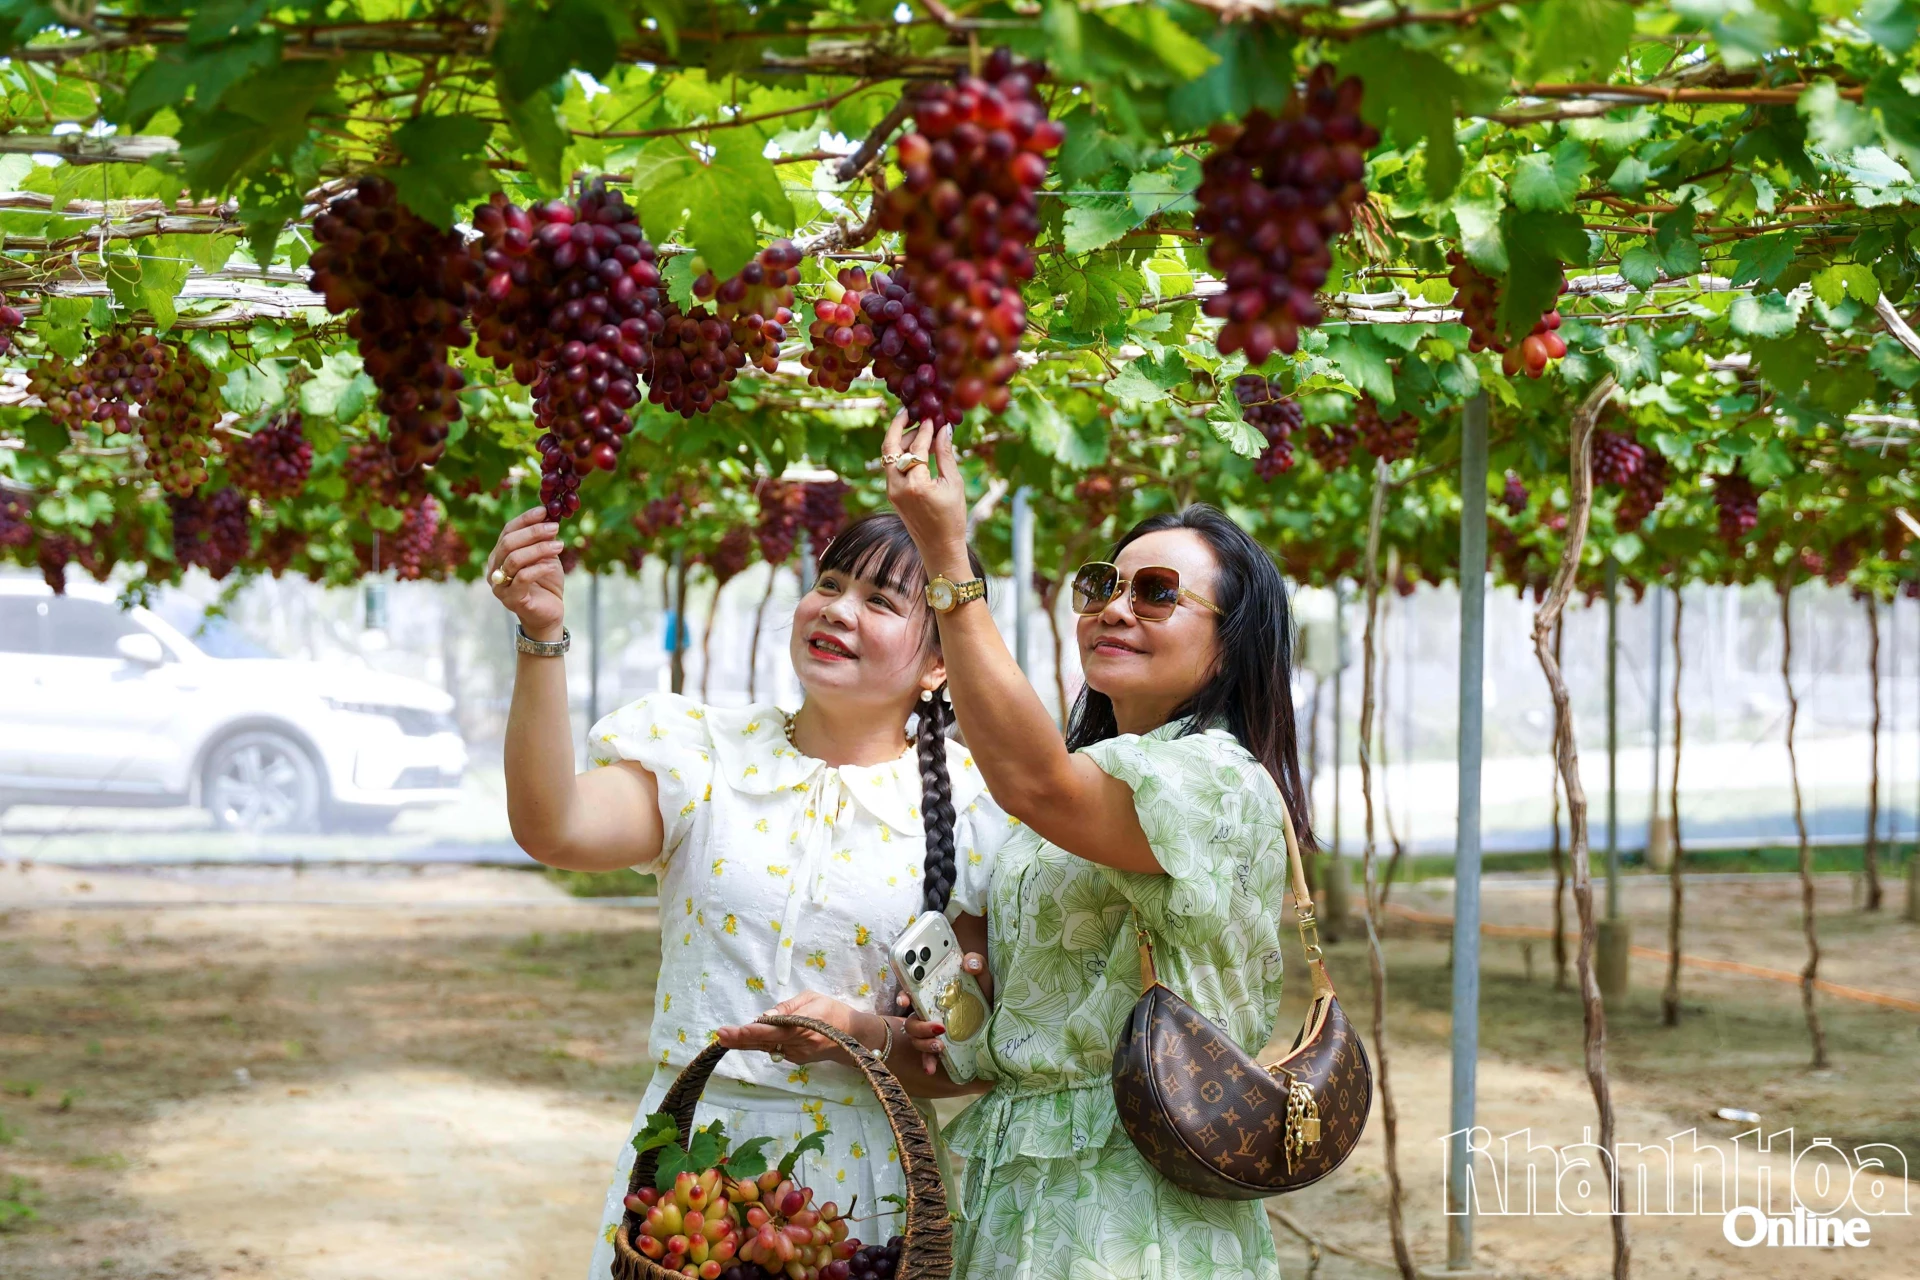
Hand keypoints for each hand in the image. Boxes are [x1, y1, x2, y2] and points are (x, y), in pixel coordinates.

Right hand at [486, 506, 565, 640]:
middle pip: (508, 543)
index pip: (508, 531)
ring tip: (560, 545)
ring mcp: (500, 585)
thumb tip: (548, 516)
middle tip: (554, 527)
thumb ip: (542, 539)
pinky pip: (523, 578)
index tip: (544, 510)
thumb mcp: (545, 556)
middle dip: (533, 532)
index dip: (525, 519)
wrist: (549, 613)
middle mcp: (494, 568)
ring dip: (539, 549)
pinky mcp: (511, 599)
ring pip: (514, 559)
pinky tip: (553, 565)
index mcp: (500, 555)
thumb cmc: (545, 583)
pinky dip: (539, 568)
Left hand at [716, 991, 870, 1064]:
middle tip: (720, 1034)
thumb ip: (787, 1009)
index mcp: (803, 1027)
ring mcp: (797, 1056)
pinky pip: (775, 1049)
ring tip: (728, 1036)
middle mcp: (798, 1045)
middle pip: (764, 1043)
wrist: (855, 1037)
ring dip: (747, 1042)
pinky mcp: (796, 1060)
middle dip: (740, 1039)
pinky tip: (753, 1036)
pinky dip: (763, 1042)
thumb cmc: (833, 1011)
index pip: (771, 1031)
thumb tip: (763, 1017)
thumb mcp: (812, 999)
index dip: (749, 1032)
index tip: (729, 1032)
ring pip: (767, 1048)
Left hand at [882, 410, 968, 573]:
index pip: (916, 448)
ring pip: (887, 456)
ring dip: (899, 439)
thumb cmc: (952, 517)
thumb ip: (945, 454)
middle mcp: (898, 487)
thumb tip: (944, 429)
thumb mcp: (953, 484)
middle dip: (899, 426)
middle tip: (911, 412)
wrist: (939, 547)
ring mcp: (891, 491)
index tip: (932, 417)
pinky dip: (899, 453)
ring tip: (917, 428)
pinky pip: (891, 467)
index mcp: (916, 485)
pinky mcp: (891, 494)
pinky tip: (913, 446)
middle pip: (889, 447)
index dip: (925, 430)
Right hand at [894, 951, 985, 1073]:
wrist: (994, 1012)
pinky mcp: (940, 1045)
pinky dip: (927, 1061)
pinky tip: (932, 1068)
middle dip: (920, 1026)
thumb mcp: (981, 974)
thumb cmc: (982, 989)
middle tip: (939, 1028)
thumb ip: (977, 963)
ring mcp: (932, 1030)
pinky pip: (927, 1055)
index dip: (904, 995)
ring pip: (916, 1038)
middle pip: (912, 1020)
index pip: (910, 992)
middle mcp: (927, 1011)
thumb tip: (970, 963)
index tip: (905, 1000)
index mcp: (932, 992)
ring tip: (940, 1048)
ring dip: (924, 1045)